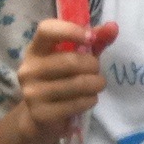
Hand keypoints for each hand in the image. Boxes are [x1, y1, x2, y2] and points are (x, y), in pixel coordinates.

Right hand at [13, 18, 119, 139]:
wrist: (42, 116)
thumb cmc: (62, 78)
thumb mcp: (76, 56)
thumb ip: (94, 41)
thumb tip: (114, 27)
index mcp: (36, 49)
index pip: (46, 30)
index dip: (70, 30)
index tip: (91, 38)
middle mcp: (29, 69)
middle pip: (70, 61)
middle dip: (93, 66)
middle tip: (97, 71)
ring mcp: (32, 92)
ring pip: (77, 84)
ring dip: (96, 84)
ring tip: (97, 85)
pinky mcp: (41, 113)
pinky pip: (76, 103)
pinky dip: (90, 100)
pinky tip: (89, 99)